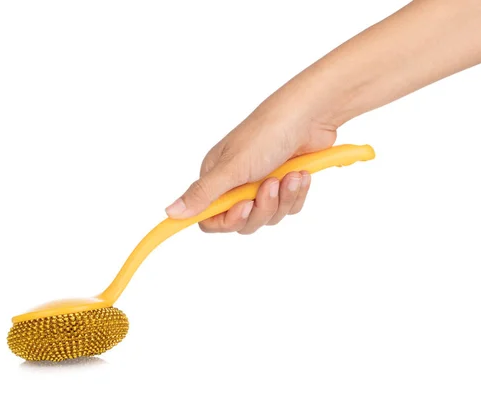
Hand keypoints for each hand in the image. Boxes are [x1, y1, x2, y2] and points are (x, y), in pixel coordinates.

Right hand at [165, 78, 338, 233]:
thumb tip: (170, 212)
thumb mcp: (231, 167)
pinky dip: (296, 193)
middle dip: (261, 207)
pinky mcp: (285, 186)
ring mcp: (261, 185)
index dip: (227, 220)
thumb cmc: (267, 133)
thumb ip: (202, 194)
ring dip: (282, 198)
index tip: (242, 207)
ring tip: (289, 176)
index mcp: (216, 177)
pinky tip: (300, 174)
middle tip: (270, 184)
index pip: (210, 218)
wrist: (310, 116)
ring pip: (268, 217)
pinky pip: (289, 208)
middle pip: (242, 222)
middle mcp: (236, 183)